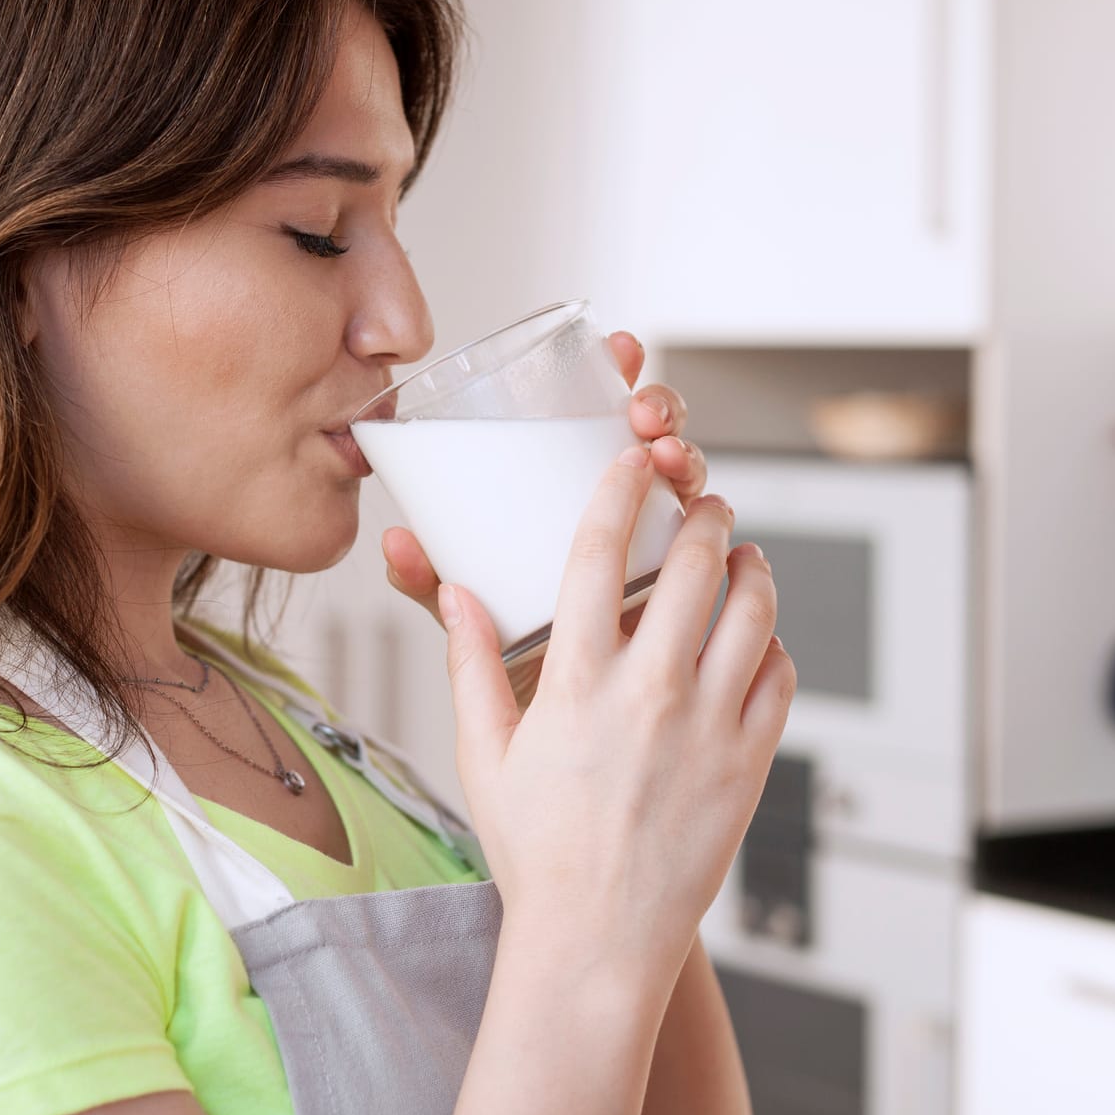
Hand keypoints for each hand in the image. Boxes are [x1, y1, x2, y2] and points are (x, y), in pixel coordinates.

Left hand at [380, 330, 707, 681]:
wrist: (560, 761)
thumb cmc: (515, 677)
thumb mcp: (467, 622)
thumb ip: (434, 589)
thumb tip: (395, 544)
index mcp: (567, 497)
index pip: (597, 412)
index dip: (615, 370)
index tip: (618, 353)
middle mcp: (624, 511)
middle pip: (657, 433)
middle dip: (664, 407)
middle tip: (646, 417)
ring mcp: (664, 547)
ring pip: (690, 481)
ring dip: (688, 455)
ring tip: (670, 461)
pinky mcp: (693, 595)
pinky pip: (718, 552)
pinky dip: (719, 532)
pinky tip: (718, 526)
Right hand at [437, 446, 794, 982]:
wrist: (598, 941)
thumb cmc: (537, 852)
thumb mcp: (485, 754)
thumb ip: (472, 664)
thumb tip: (455, 591)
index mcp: (575, 684)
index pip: (600, 554)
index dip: (620, 492)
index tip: (630, 463)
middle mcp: (649, 694)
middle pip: (694, 564)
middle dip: (703, 514)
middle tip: (702, 503)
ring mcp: (709, 727)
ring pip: (753, 609)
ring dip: (751, 566)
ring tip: (741, 556)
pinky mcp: (749, 763)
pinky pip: (779, 675)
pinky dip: (772, 643)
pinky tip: (754, 639)